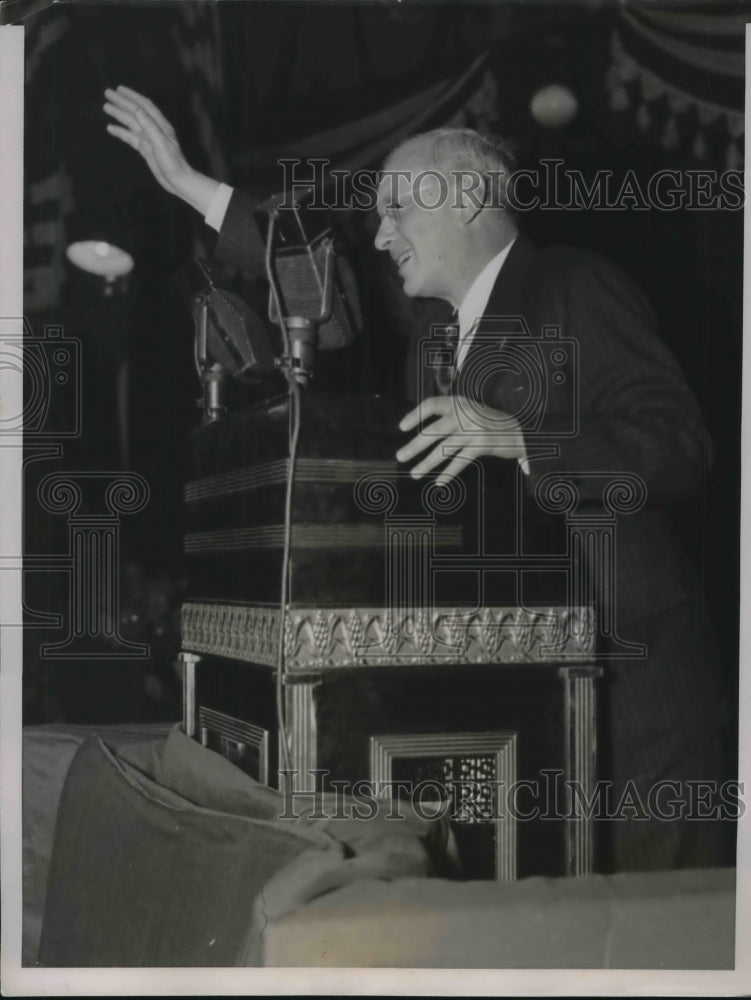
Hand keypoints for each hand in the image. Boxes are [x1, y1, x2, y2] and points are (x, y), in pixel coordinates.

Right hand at [103, 85, 218, 214]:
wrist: (178, 181)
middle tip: (107, 93)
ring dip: (119, 114)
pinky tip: (110, 128)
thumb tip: (137, 110)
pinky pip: (130, 137)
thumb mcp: (161, 144)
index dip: (131, 96)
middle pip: (135, 112)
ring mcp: (149, 139)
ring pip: (131, 123)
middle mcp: (154, 129)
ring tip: (106, 107)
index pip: (144, 106)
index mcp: (160, 125)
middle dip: (121, 102)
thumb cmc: (173, 164)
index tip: (118, 89)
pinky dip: (120, 131)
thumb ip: (149, 127)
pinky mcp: (146, 149)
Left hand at [396, 395, 526, 484]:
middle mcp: (465, 414)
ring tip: (414, 473)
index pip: (432, 404)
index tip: (401, 427)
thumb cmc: (492, 423)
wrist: (522, 430)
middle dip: (415, 446)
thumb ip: (451, 417)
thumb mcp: (471, 412)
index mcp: (460, 403)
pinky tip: (439, 482)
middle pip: (433, 431)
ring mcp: (474, 429)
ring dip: (427, 463)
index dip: (415, 415)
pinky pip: (461, 461)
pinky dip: (449, 473)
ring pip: (444, 449)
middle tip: (400, 457)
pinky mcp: (483, 444)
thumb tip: (425, 433)